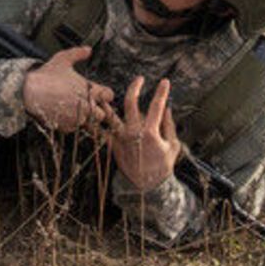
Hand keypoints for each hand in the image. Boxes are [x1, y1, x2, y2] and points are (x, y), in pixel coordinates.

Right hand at [22, 47, 114, 131]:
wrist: (28, 92)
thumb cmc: (46, 75)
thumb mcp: (62, 59)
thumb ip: (77, 54)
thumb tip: (88, 49)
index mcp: (89, 89)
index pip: (109, 96)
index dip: (104, 95)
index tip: (96, 93)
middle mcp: (87, 105)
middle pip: (103, 114)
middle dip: (96, 110)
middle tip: (85, 104)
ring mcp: (77, 118)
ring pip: (90, 123)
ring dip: (84, 118)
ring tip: (72, 110)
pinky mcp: (67, 127)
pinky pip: (75, 128)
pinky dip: (70, 123)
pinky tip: (62, 114)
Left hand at [105, 76, 181, 190]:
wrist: (147, 187)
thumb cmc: (163, 166)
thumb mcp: (173, 146)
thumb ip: (169, 126)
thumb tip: (167, 109)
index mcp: (150, 132)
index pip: (156, 106)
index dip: (161, 92)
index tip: (164, 82)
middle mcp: (133, 132)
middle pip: (130, 103)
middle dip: (134, 88)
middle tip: (139, 79)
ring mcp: (121, 138)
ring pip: (110, 115)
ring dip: (106, 101)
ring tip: (104, 89)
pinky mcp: (112, 145)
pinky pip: (101, 131)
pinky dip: (95, 122)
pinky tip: (91, 112)